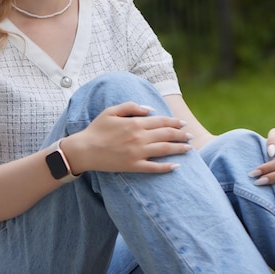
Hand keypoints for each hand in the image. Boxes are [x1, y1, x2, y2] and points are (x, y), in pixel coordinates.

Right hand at [64, 102, 192, 174]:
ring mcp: (137, 153)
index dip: (174, 122)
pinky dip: (166, 167)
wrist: (84, 149)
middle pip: (166, 135)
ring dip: (178, 148)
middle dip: (181, 135)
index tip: (183, 124)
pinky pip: (153, 167)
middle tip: (190, 136)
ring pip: (164, 150)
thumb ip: (131, 106)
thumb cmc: (97, 128)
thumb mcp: (112, 111)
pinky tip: (176, 166)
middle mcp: (139, 137)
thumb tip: (150, 109)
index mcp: (135, 123)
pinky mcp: (133, 166)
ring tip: (189, 148)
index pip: (161, 121)